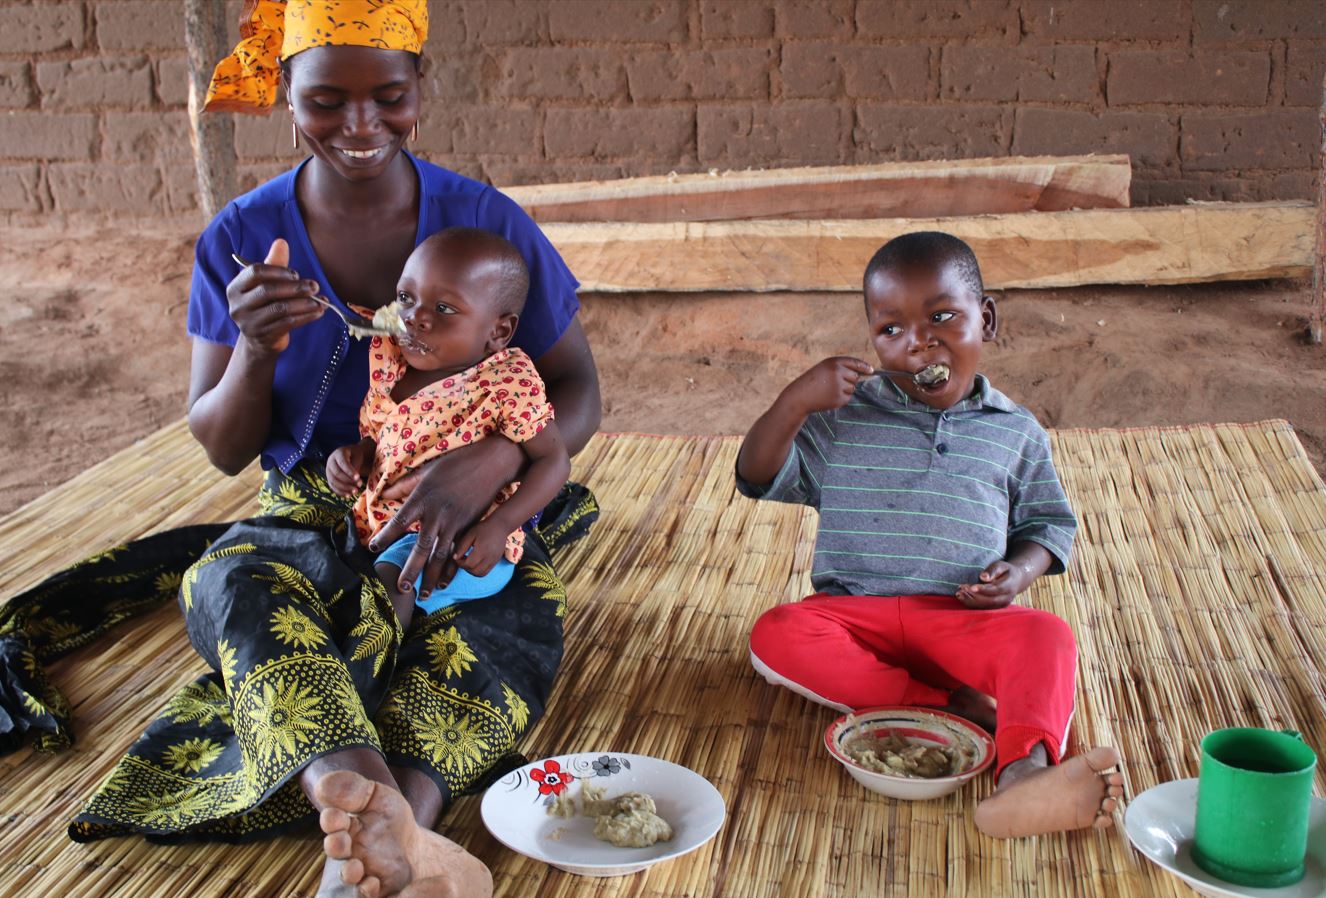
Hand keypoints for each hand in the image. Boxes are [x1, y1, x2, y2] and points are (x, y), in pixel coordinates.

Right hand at [227, 238, 324, 354]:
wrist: (261, 339)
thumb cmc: (266, 304)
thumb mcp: (267, 283)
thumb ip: (274, 263)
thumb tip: (281, 242)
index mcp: (236, 287)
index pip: (255, 272)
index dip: (278, 271)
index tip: (296, 273)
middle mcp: (238, 305)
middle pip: (268, 290)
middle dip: (295, 287)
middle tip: (314, 286)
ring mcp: (249, 322)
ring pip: (280, 309)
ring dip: (304, 303)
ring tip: (321, 301)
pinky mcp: (263, 336)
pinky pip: (288, 323)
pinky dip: (306, 317)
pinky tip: (318, 312)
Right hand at [327, 440, 373, 495]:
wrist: (351, 457)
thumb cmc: (356, 456)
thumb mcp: (358, 457)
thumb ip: (355, 466)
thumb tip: (354, 480)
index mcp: (338, 453)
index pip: (342, 463)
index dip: (349, 471)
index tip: (358, 477)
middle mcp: (330, 462)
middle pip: (337, 473)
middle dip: (348, 480)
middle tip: (359, 484)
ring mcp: (328, 471)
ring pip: (333, 481)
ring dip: (344, 488)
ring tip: (356, 491)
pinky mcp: (330, 479)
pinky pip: (333, 487)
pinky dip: (340, 492)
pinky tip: (349, 495)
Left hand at [368, 438, 523, 597]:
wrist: (491, 464)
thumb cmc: (456, 464)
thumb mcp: (427, 471)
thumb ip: (404, 485)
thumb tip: (384, 495)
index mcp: (423, 498)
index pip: (399, 521)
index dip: (385, 536)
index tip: (372, 549)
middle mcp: (437, 514)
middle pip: (421, 547)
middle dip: (411, 569)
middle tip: (401, 587)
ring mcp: (455, 522)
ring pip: (440, 555)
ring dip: (431, 577)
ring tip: (423, 595)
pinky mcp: (469, 527)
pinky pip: (458, 552)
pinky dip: (451, 570)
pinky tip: (445, 583)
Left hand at [452, 520, 507, 576]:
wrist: (501, 526)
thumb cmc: (484, 528)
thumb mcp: (470, 534)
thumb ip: (462, 546)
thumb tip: (455, 557)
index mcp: (482, 550)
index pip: (468, 564)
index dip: (460, 563)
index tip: (457, 557)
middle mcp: (489, 558)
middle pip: (474, 571)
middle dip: (465, 568)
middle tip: (462, 559)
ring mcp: (494, 561)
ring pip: (480, 574)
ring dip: (472, 571)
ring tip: (468, 561)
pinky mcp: (496, 561)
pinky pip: (486, 571)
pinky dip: (478, 570)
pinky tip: (475, 561)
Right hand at [781, 357, 874, 414]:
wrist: (800, 396)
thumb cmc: (813, 381)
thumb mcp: (825, 368)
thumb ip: (842, 367)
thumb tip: (865, 372)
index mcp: (834, 362)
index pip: (855, 363)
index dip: (865, 367)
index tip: (871, 370)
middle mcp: (838, 372)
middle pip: (856, 377)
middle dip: (850, 380)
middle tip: (834, 383)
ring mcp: (839, 385)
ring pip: (852, 388)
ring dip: (845, 390)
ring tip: (829, 390)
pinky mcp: (839, 398)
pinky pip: (848, 398)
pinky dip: (841, 398)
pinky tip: (829, 397)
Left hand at [956, 561, 1030, 609]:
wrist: (1016, 580)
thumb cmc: (1006, 571)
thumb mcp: (1001, 565)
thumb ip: (993, 571)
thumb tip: (982, 577)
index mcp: (1009, 586)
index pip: (995, 589)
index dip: (983, 589)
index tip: (970, 587)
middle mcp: (1007, 598)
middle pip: (989, 600)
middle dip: (974, 596)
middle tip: (961, 588)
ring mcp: (1001, 605)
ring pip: (985, 606)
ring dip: (970, 601)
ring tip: (958, 593)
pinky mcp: (995, 608)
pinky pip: (982, 608)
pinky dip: (971, 603)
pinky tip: (961, 597)